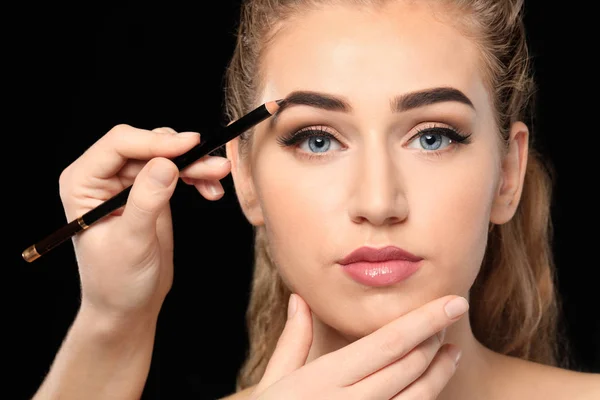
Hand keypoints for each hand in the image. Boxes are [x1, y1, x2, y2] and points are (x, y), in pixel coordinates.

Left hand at [58, 124, 230, 323]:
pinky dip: (195, 176)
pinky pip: (176, 170)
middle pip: (147, 146)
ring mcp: (126, 183)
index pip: (119, 144)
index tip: (191, 146)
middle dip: (183, 154)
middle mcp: (101, 176)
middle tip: (217, 167)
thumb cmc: (117, 281)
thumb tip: (166, 164)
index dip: (156, 141)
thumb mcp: (131, 242)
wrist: (128, 307)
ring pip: (165, 155)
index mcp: (82, 183)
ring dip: (195, 164)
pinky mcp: (149, 191)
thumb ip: (146, 201)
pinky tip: (211, 190)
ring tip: (220, 178)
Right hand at [250, 294, 466, 399]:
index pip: (387, 342)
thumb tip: (300, 299)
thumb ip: (292, 341)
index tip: (452, 302)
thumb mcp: (274, 382)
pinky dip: (426, 398)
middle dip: (435, 338)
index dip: (424, 320)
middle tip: (449, 317)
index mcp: (325, 379)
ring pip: (418, 396)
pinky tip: (431, 385)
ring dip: (440, 371)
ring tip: (451, 352)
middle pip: (409, 365)